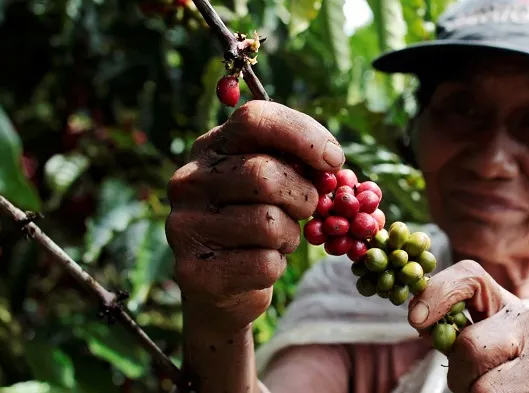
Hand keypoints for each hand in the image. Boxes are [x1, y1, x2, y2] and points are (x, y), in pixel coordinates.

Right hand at [165, 100, 344, 330]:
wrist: (222, 285)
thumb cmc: (258, 222)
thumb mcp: (273, 183)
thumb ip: (295, 163)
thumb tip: (331, 160)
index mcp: (211, 148)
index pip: (255, 119)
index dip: (303, 136)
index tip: (334, 161)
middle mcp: (189, 180)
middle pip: (265, 174)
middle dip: (302, 196)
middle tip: (306, 209)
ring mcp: (185, 225)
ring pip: (268, 223)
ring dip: (289, 236)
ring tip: (276, 240)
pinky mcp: (194, 270)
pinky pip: (264, 263)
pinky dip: (277, 266)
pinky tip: (259, 265)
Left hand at [407, 260, 528, 392]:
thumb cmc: (514, 376)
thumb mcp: (486, 344)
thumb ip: (458, 330)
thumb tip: (419, 317)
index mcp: (513, 305)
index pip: (469, 276)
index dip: (438, 291)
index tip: (416, 318)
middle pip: (469, 346)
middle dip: (461, 374)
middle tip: (478, 383)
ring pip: (484, 387)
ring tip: (504, 392)